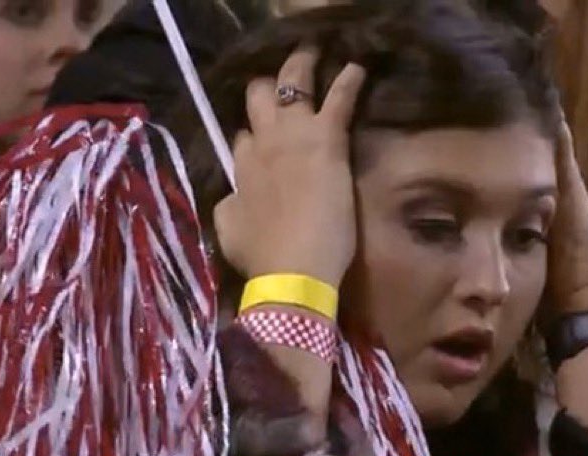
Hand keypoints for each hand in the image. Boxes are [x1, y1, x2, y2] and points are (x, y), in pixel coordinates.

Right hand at [213, 46, 365, 286]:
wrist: (291, 268)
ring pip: (292, 85)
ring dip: (302, 68)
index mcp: (242, 169)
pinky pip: (337, 99)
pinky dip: (348, 82)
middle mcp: (263, 144)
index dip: (254, 136)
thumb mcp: (229, 230)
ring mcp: (293, 138)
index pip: (244, 137)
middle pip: (260, 98)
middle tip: (285, 86)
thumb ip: (231, 206)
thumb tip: (233, 196)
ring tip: (312, 54)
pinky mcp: (325, 141)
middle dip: (269, 89)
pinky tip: (357, 70)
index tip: (264, 138)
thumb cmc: (262, 258)